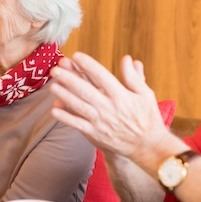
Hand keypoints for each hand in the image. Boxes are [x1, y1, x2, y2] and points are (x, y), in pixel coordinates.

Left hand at [49, 53, 171, 161]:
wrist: (147, 146)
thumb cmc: (147, 117)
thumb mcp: (145, 94)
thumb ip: (133, 77)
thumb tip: (127, 58)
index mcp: (121, 96)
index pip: (102, 76)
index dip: (88, 65)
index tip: (76, 55)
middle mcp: (109, 108)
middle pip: (86, 90)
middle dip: (69, 79)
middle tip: (55, 69)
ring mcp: (101, 122)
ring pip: (79, 106)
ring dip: (64, 95)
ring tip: (52, 85)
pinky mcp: (96, 134)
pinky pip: (78, 125)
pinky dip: (66, 117)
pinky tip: (54, 109)